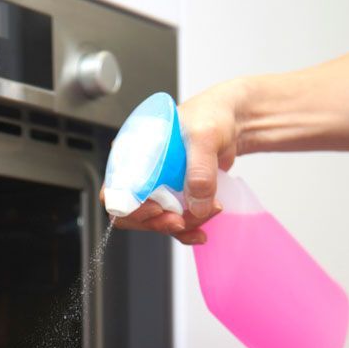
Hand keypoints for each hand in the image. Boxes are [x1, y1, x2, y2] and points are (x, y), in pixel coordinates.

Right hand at [102, 80, 247, 244]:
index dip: (130, 206)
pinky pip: (173, 223)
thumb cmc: (211, 116)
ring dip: (180, 226)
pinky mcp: (174, 198)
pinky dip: (187, 231)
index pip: (115, 189)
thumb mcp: (204, 135)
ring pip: (155, 221)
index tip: (157, 207)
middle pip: (132, 213)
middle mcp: (141, 172)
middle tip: (182, 220)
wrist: (233, 122)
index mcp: (133, 152)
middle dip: (158, 221)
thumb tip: (196, 205)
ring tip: (207, 212)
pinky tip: (201, 230)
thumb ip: (199, 168)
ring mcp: (158, 188)